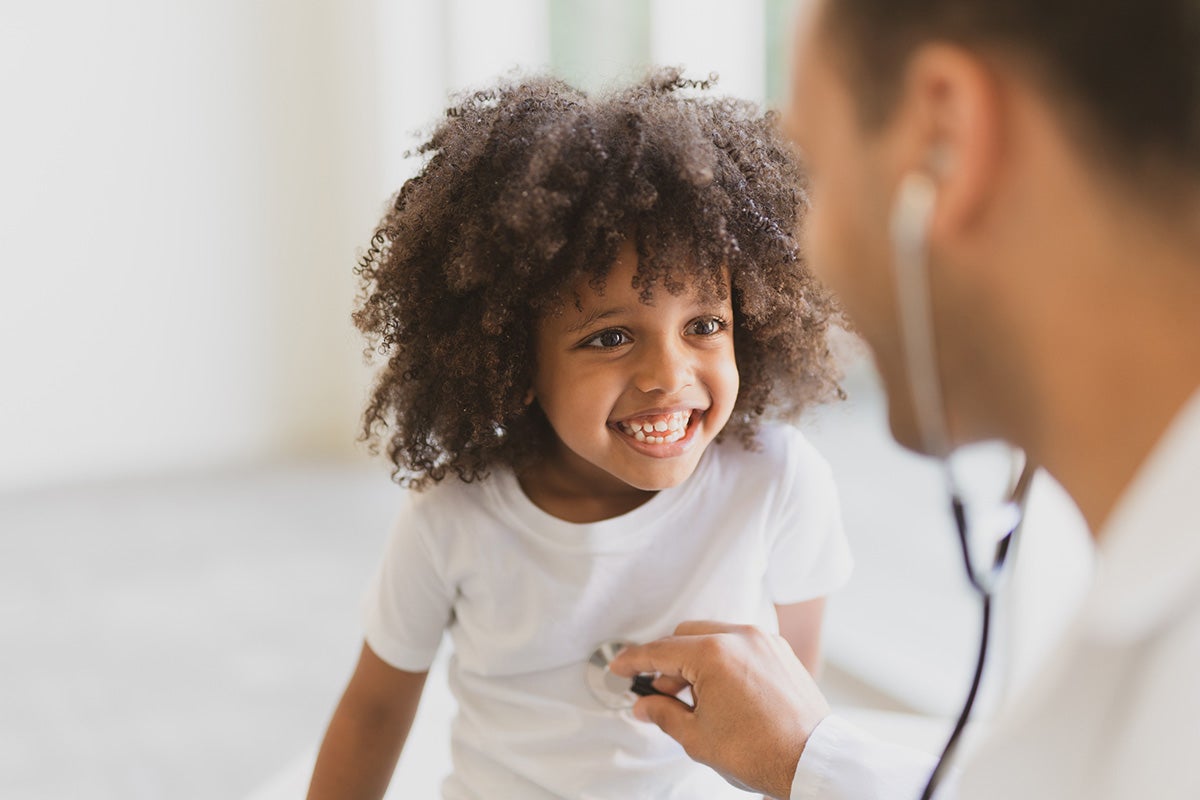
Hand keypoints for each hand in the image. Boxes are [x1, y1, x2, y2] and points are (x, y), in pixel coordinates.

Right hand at [608, 621, 830, 799]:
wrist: (810, 761)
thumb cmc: (760, 751)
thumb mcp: (697, 737)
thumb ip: (663, 713)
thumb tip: (644, 705)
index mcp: (714, 655)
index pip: (660, 651)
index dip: (634, 661)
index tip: (620, 667)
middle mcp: (740, 638)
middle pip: (686, 636)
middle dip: (667, 661)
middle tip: (658, 691)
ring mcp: (763, 642)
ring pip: (714, 636)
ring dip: (695, 659)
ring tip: (692, 697)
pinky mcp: (780, 652)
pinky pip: (740, 644)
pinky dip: (723, 659)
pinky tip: (720, 690)